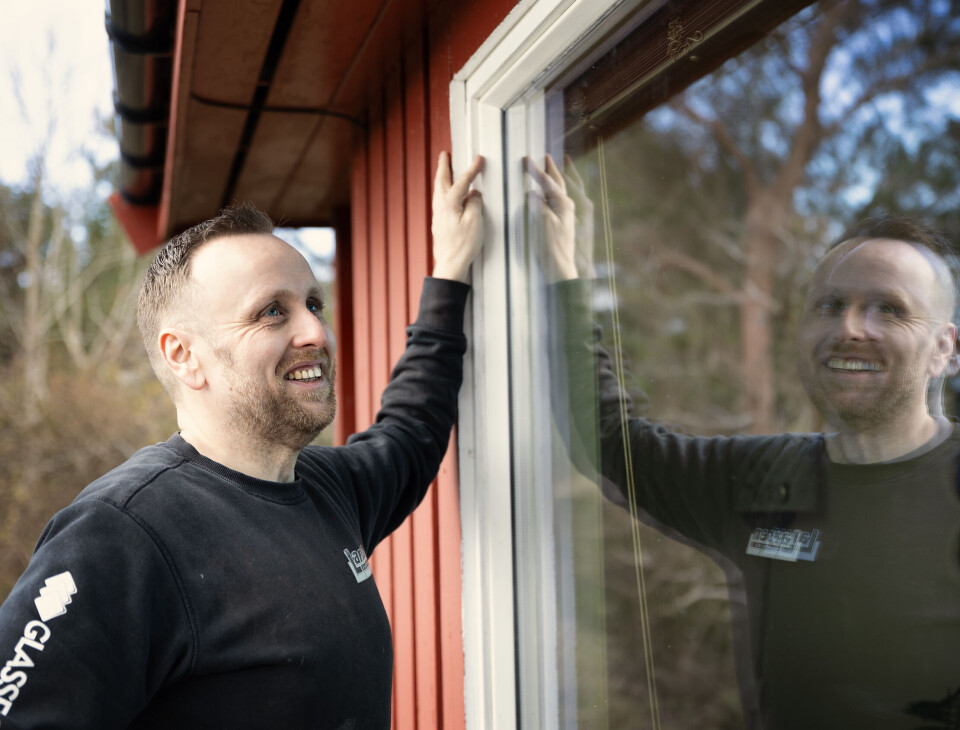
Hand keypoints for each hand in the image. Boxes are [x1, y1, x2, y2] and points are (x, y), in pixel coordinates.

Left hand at [432, 152, 483, 282]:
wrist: (450, 265)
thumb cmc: (464, 245)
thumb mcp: (475, 222)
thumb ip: (475, 203)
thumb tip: (474, 194)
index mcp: (450, 203)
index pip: (463, 181)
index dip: (472, 169)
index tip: (479, 158)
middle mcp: (440, 206)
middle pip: (441, 180)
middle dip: (444, 166)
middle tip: (445, 154)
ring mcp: (437, 215)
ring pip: (438, 190)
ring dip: (442, 177)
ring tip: (445, 169)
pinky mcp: (439, 223)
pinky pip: (440, 200)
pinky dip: (443, 190)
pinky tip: (447, 194)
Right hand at [526, 154, 594, 281]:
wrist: (559, 268)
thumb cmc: (550, 247)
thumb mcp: (541, 222)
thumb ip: (537, 204)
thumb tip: (532, 194)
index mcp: (563, 203)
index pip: (547, 182)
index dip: (535, 170)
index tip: (526, 159)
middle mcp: (567, 207)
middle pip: (558, 182)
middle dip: (552, 169)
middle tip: (546, 157)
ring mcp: (566, 215)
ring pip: (560, 191)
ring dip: (555, 179)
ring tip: (551, 170)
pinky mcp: (562, 224)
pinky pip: (557, 201)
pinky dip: (553, 193)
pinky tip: (549, 195)